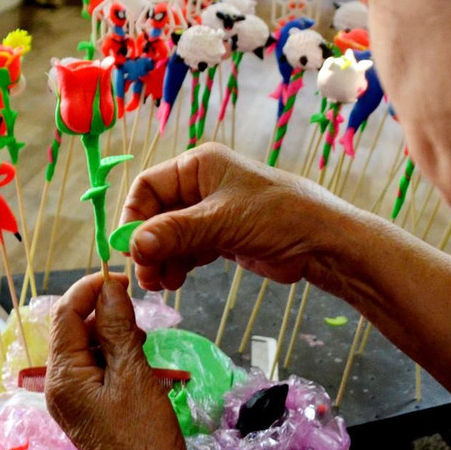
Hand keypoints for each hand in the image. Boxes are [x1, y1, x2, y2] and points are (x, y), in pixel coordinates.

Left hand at [45, 273, 192, 449]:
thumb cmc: (145, 436)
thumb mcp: (134, 374)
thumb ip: (118, 326)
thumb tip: (109, 285)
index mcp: (63, 374)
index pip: (66, 313)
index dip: (91, 288)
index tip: (122, 278)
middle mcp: (59, 383)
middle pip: (75, 327)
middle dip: (107, 315)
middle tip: (140, 329)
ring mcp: (72, 397)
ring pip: (90, 345)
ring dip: (116, 336)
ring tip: (143, 353)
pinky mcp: (88, 406)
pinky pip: (98, 367)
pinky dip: (118, 357)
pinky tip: (140, 368)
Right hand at [124, 142, 329, 290]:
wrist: (321, 241)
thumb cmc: (277, 215)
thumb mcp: (222, 221)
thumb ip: (176, 232)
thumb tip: (133, 245)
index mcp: (198, 166)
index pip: (148, 186)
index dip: (133, 216)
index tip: (129, 247)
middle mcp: (201, 186)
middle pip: (156, 214)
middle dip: (148, 244)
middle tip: (146, 275)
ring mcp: (211, 213)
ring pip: (170, 236)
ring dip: (161, 259)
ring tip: (161, 284)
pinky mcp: (221, 236)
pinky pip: (187, 249)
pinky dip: (178, 265)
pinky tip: (175, 281)